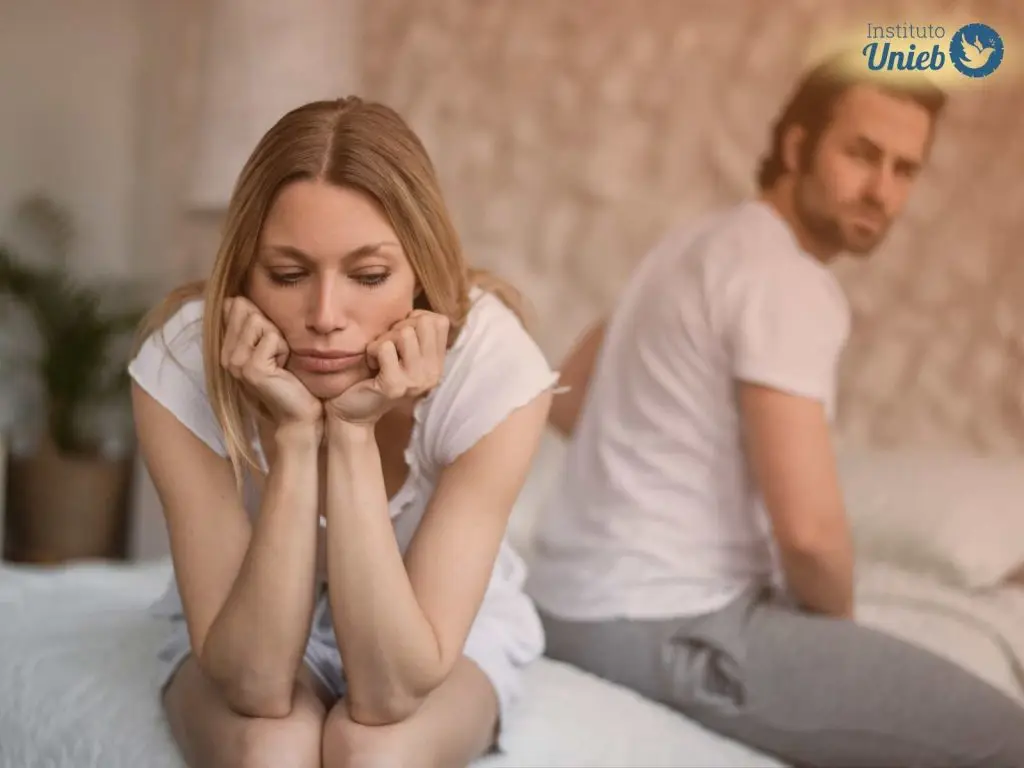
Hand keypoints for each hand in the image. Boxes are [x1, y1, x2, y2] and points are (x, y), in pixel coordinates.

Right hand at [221, 297, 322, 428]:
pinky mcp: (251, 368)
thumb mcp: (270, 346)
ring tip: (279, 361)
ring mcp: (236, 362)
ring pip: (259, 321)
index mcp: (227, 348)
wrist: (297, 412)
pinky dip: (283, 349)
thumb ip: (253, 324)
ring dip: (278, 339)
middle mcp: (226, 355)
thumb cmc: (290, 378)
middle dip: (271, 327)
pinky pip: (271, 337)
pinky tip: (282, 368)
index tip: (269, 343)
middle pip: (248, 310)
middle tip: (276, 354)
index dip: (261, 317)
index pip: (235, 305)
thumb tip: (235, 298)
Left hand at [325, 310, 449, 425]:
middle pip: (423, 323)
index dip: (417, 318)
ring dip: (384, 340)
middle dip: (399, 328)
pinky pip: (385, 347)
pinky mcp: (395, 386)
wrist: (355, 412)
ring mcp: (415, 381)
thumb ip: (417, 335)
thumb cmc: (377, 375)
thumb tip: (417, 312)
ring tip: (379, 357)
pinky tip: (371, 365)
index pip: (440, 321)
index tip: (401, 335)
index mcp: (437, 364)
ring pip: (404, 333)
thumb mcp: (404, 354)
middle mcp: (432, 373)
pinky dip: (372, 351)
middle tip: (388, 346)